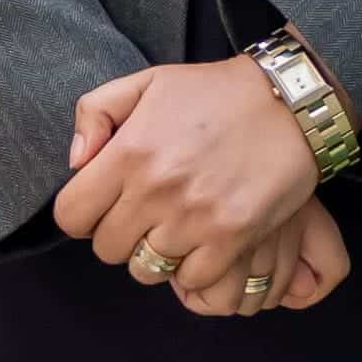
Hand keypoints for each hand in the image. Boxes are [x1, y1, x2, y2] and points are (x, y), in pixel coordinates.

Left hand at [54, 58, 330, 309]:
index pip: (71, 216)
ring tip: (175, 231)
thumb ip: (96, 112)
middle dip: (120, 236)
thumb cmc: (216, 92)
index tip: (104, 207)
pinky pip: (192, 279)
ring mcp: (194, 216)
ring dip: (156, 256)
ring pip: (146, 270)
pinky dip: (194, 268)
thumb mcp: (148, 82)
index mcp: (128, 151)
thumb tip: (76, 162)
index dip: (83, 216)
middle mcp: (155, 188)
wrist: (290, 102)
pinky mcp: (231, 236)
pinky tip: (204, 243)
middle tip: (146, 217)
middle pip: (107, 249)